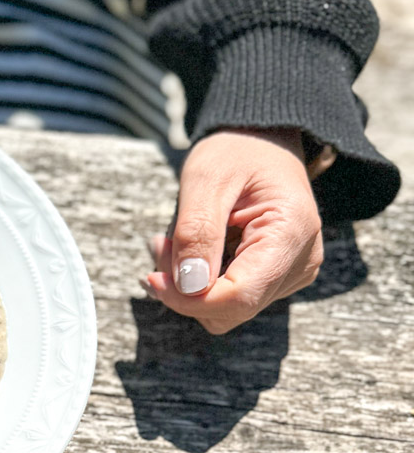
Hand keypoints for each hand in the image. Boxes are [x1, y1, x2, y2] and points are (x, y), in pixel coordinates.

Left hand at [142, 127, 328, 333]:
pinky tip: (192, 249)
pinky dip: (201, 282)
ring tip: (175, 242)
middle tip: (161, 245)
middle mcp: (300, 261)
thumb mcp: (206, 179)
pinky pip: (230, 299)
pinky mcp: (275, 278)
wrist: (260, 142)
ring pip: (227, 310)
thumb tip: (189, 287)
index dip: (189, 299)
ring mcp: (290, 273)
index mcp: (291, 232)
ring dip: (189, 286)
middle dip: (185, 289)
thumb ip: (197, 233)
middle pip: (232, 308)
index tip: (153, 278)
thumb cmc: (236, 152)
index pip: (240, 296)